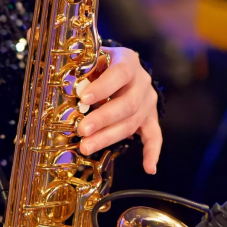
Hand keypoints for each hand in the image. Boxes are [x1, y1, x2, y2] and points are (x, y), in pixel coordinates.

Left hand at [75, 47, 161, 173]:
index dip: (102, 87)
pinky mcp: (151, 118)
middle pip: (127, 104)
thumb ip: (84, 69)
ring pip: (131, 123)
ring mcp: (148, 102)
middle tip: (82, 130)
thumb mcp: (93, 58)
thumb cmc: (102, 63)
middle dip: (103, 119)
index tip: (84, 99)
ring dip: (109, 137)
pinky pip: (155, 136)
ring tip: (86, 147)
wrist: (124, 66)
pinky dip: (152, 153)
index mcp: (128, 62)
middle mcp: (142, 82)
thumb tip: (71, 85)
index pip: (119, 74)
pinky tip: (149, 168)